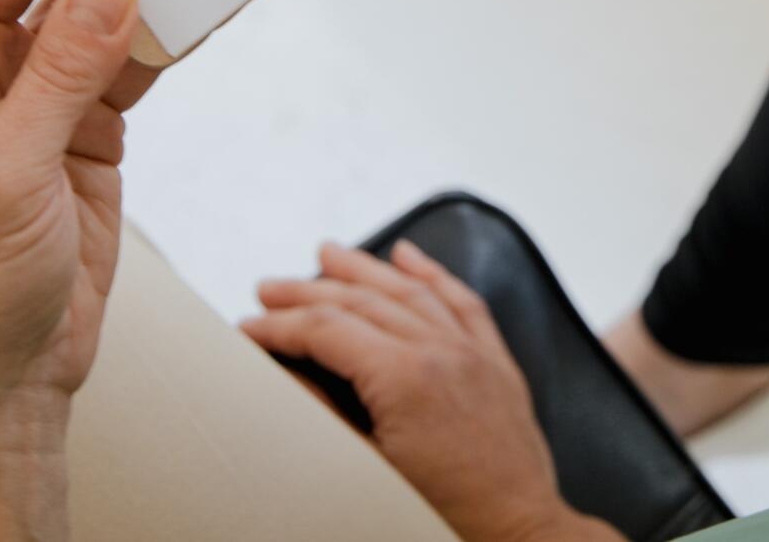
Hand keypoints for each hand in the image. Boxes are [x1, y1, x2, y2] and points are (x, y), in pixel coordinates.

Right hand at [243, 241, 615, 541]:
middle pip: (362, 301)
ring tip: (327, 253)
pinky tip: (409, 256)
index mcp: (405, 377)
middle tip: (269, 288)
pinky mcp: (495, 362)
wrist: (519, 532)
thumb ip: (325, 413)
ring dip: (364, 269)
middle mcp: (441, 350)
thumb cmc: (443, 514)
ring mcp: (472, 352)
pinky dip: (432, 274)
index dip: (280, 326)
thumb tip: (287, 373)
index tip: (249, 327)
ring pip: (410, 290)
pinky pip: (461, 301)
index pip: (327, 330)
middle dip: (309, 291)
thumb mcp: (367, 469)